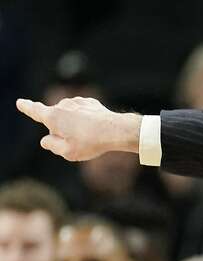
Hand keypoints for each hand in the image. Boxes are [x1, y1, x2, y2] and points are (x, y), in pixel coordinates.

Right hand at [15, 97, 140, 160]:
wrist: (116, 130)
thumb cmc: (90, 142)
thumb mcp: (67, 151)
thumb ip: (52, 145)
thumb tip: (46, 139)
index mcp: (53, 116)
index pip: (35, 111)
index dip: (27, 108)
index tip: (21, 103)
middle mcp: (63, 105)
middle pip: (56, 120)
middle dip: (62, 131)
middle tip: (78, 142)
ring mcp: (77, 102)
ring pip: (71, 117)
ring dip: (76, 126)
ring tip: (89, 137)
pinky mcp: (90, 103)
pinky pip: (84, 114)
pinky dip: (87, 121)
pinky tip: (97, 129)